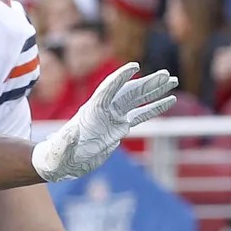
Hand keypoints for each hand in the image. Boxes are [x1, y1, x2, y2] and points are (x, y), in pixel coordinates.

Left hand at [31, 61, 178, 180]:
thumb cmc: (57, 156)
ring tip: (172, 80)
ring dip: (154, 91)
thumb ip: (67, 140)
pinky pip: (140, 116)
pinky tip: (169, 100)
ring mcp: (113, 118)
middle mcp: (104, 110)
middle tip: (166, 75)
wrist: (61, 163)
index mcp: (91, 111)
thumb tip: (71, 132)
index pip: (108, 90)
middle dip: (147, 83)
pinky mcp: (119, 129)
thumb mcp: (61, 149)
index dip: (120, 78)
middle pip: (128, 92)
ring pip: (137, 100)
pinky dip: (154, 108)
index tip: (134, 66)